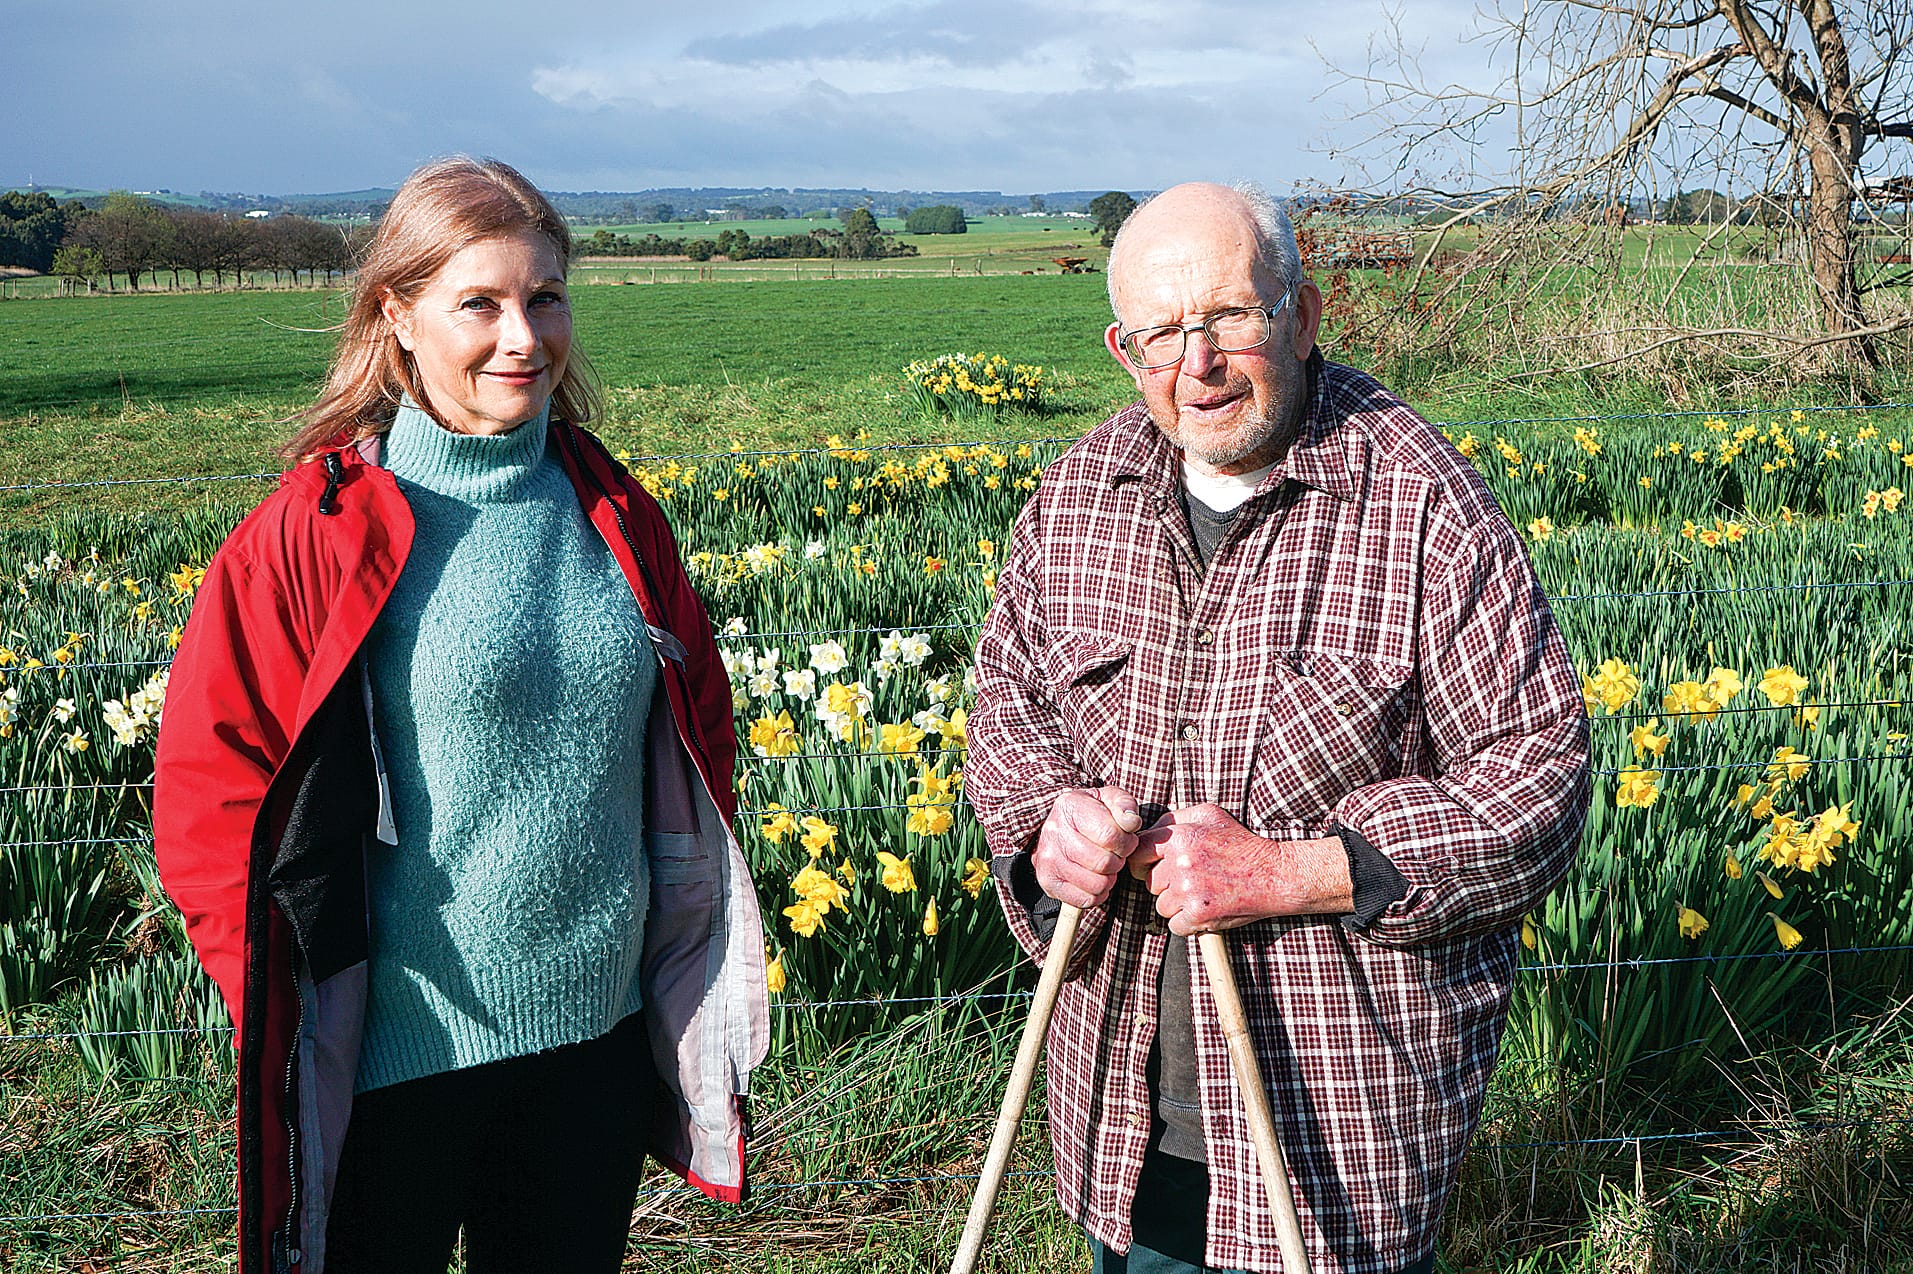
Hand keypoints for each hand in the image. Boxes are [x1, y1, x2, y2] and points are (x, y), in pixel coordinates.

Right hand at [1031, 786, 1144, 908]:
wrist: (1059, 827)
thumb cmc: (1091, 813)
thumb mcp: (1110, 799)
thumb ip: (1125, 805)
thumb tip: (1131, 822)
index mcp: (1070, 806)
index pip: (1110, 836)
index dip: (1127, 842)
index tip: (1125, 839)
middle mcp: (1054, 832)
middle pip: (1103, 863)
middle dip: (1118, 860)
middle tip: (1115, 854)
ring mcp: (1048, 859)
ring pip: (1097, 884)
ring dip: (1109, 878)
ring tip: (1105, 865)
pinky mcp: (1048, 882)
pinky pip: (1086, 900)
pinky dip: (1097, 893)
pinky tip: (1095, 878)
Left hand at [1127, 804, 1351, 934]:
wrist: (1273, 874)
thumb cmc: (1240, 843)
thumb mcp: (1209, 815)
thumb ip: (1174, 817)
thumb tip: (1147, 829)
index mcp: (1179, 837)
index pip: (1138, 853)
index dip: (1141, 862)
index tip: (1149, 868)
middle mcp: (1180, 864)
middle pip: (1150, 882)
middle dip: (1164, 884)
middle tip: (1189, 880)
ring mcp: (1189, 892)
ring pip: (1161, 906)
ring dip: (1176, 905)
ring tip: (1201, 893)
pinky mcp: (1199, 915)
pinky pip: (1175, 925)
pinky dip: (1187, 923)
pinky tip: (1204, 910)